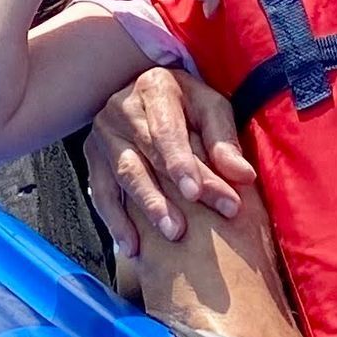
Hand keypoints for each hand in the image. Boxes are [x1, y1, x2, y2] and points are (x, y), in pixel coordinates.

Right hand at [85, 67, 257, 257]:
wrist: (149, 93)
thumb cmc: (188, 104)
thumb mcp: (211, 108)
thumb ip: (224, 141)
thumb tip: (243, 176)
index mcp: (154, 89)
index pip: (167, 132)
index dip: (181, 164)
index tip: (197, 193)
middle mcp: (122, 108)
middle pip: (147, 158)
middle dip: (168, 196)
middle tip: (184, 229)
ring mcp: (104, 133)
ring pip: (124, 176)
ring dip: (145, 208)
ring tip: (168, 235)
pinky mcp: (94, 157)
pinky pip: (102, 192)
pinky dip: (116, 221)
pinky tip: (133, 247)